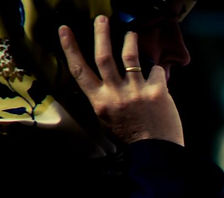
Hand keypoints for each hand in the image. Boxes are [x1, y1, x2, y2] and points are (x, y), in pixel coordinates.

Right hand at [58, 16, 183, 144]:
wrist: (157, 152)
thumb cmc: (132, 138)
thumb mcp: (108, 120)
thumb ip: (104, 99)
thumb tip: (105, 79)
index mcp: (99, 102)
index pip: (79, 70)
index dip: (70, 48)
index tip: (64, 30)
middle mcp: (115, 94)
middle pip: (103, 56)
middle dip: (101, 34)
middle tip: (101, 19)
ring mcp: (136, 91)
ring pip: (129, 56)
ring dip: (129, 40)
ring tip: (130, 33)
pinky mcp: (157, 92)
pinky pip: (156, 70)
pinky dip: (158, 68)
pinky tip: (158, 70)